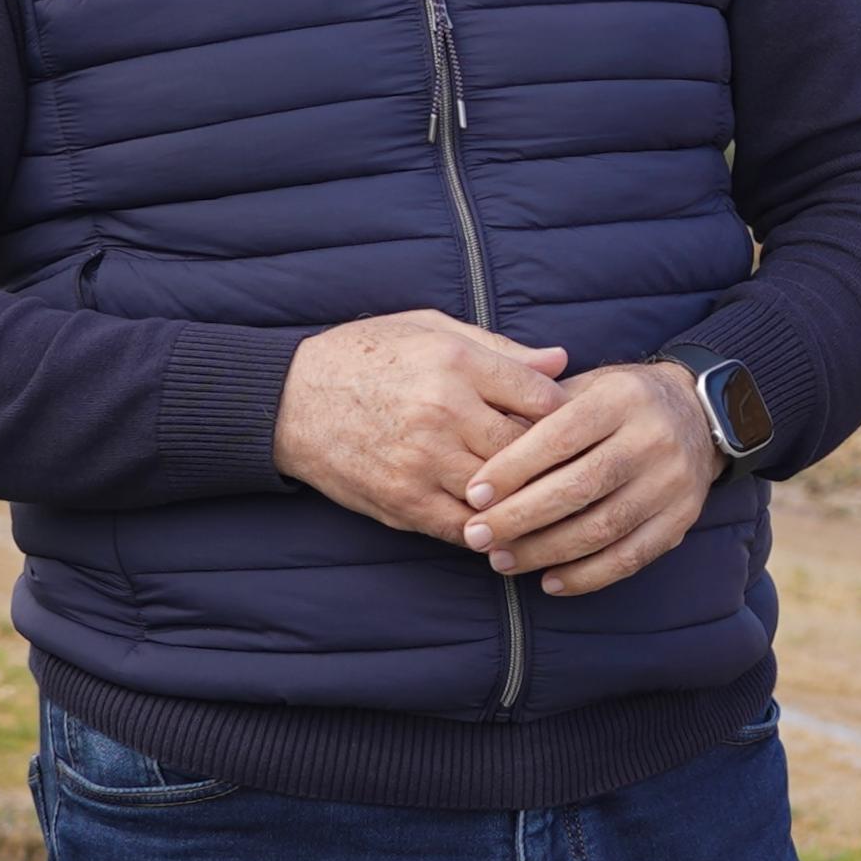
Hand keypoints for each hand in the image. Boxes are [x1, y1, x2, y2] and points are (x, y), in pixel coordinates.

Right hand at [275, 312, 566, 539]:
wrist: (287, 401)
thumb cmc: (365, 356)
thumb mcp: (430, 330)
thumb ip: (499, 349)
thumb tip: (561, 363)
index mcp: (455, 362)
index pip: (542, 398)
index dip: (566, 415)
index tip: (572, 424)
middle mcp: (443, 411)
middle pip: (528, 450)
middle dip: (552, 462)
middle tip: (567, 468)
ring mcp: (422, 461)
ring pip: (502, 494)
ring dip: (524, 501)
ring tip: (542, 502)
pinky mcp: (402, 500)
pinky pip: (464, 527)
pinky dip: (487, 530)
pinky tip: (500, 525)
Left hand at [456, 361, 726, 596]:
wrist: (698, 414)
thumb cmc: (619, 402)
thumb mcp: (584, 387)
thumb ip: (538, 412)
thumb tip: (479, 452)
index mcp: (622, 398)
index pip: (560, 436)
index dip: (513, 469)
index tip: (473, 495)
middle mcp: (653, 438)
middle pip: (579, 486)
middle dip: (520, 517)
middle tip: (478, 536)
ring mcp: (671, 482)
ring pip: (602, 527)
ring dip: (545, 551)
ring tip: (502, 561)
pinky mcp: (681, 519)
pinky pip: (630, 557)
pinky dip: (586, 575)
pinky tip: (549, 581)